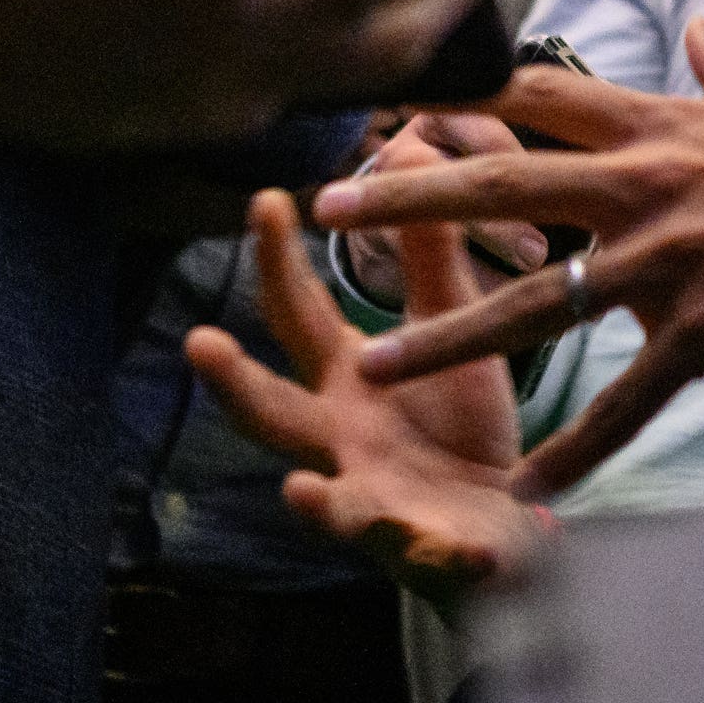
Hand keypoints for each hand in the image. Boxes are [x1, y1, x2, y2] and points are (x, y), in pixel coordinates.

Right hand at [186, 189, 541, 594]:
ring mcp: (370, 500)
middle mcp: (338, 438)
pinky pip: (423, 556)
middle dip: (234, 383)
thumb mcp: (449, 324)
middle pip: (272, 411)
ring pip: (328, 503)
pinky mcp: (419, 550)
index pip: (294, 312)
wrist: (504, 519)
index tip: (264, 200)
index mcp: (345, 377)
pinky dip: (434, 555)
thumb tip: (415, 146)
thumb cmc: (457, 420)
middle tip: (200, 343)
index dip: (275, 259)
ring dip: (313, 499)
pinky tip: (453, 547)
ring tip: (299, 487)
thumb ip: (430, 252)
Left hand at [317, 19, 703, 495]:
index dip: (470, 101)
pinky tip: (527, 486)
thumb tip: (698, 29)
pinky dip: (574, 450)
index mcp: (665, 128)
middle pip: (503, 184)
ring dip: (444, 336)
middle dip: (405, 197)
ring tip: (372, 363)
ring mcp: (674, 262)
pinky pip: (624, 400)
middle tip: (324, 208)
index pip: (546, 99)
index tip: (401, 108)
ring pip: (535, 301)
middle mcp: (651, 187)